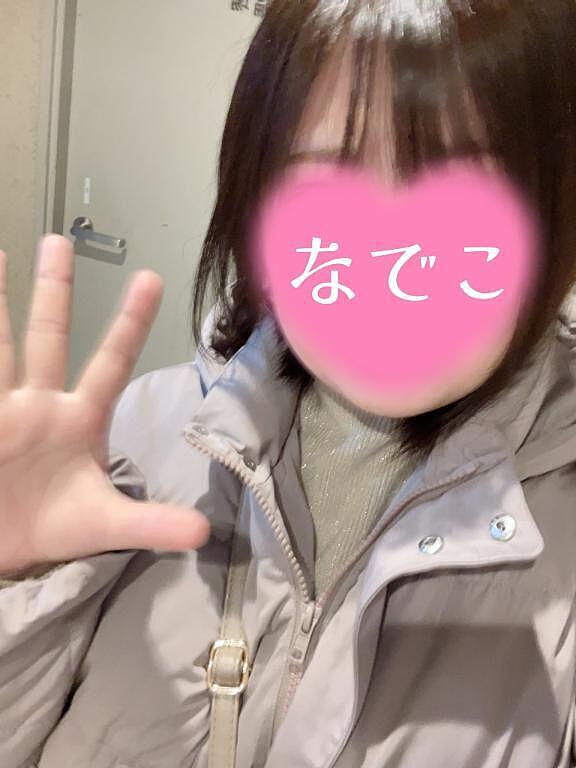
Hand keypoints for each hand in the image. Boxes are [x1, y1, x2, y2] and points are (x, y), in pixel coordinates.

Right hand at [0, 234, 209, 572]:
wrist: (4, 552)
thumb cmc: (54, 529)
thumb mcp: (105, 524)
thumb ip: (152, 524)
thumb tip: (204, 534)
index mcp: (81, 419)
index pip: (111, 362)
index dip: (130, 323)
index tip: (151, 279)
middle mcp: (40, 402)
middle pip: (47, 336)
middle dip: (53, 291)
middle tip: (59, 241)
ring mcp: (0, 408)